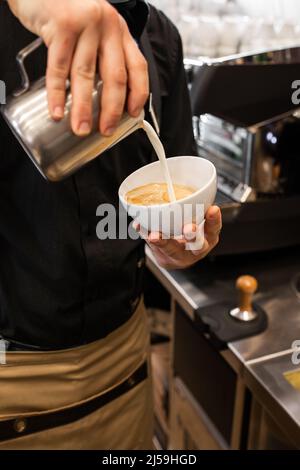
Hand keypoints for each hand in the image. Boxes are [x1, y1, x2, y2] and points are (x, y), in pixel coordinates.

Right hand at [8, 0, 148, 135]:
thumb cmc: (68, 13)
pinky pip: (59, 67)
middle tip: (106, 130)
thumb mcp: (95, 31)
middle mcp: (107, 27)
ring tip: (81, 128)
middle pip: (115, 76)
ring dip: (83, 107)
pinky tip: (57, 110)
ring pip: (86, 75)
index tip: (133, 114)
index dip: (138, 94)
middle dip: (112, 110)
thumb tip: (103, 98)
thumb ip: (101, 56)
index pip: (138, 66)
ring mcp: (85, 25)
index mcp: (119, 31)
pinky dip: (56, 93)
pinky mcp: (61, 26)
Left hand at [136, 206, 221, 269]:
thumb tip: (194, 188)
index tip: (213, 209)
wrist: (176, 256)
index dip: (215, 220)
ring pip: (172, 250)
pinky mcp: (164, 258)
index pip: (214, 229)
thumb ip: (197, 209)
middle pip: (197, 246)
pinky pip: (153, 247)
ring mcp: (180, 256)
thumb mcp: (199, 221)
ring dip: (163, 241)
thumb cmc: (188, 234)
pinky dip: (145, 235)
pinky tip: (139, 226)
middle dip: (192, 236)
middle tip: (188, 228)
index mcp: (208, 238)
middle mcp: (196, 250)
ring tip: (154, 235)